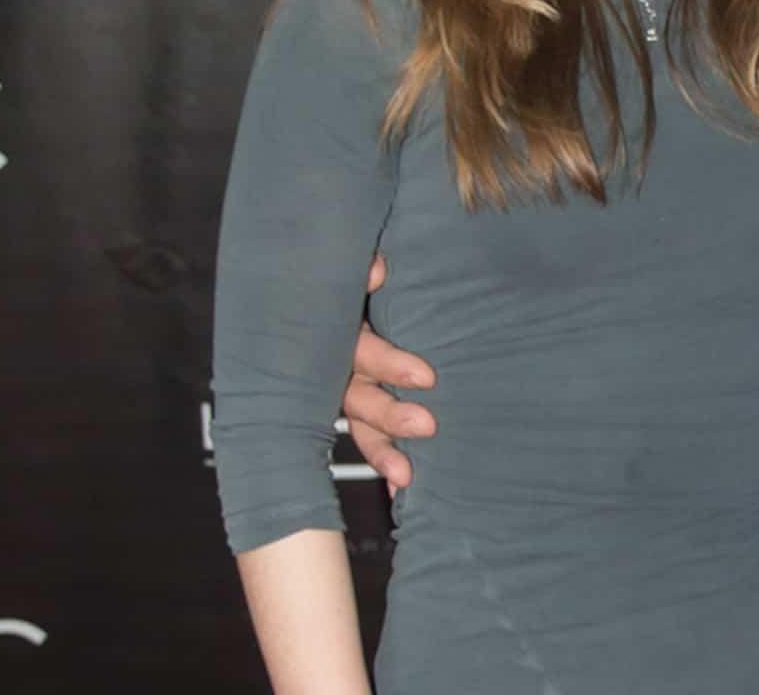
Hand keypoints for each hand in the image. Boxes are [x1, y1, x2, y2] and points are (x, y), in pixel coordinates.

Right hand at [342, 253, 437, 492]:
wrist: (330, 298)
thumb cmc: (357, 287)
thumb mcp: (353, 279)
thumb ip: (362, 274)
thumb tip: (378, 270)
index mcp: (338, 334)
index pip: (362, 353)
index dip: (390, 365)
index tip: (426, 377)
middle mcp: (335, 369)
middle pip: (359, 398)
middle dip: (391, 416)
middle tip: (428, 426)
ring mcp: (344, 392)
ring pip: (360, 425)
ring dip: (382, 451)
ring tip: (406, 476)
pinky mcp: (357, 409)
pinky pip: (367, 437)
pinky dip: (384, 461)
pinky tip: (401, 488)